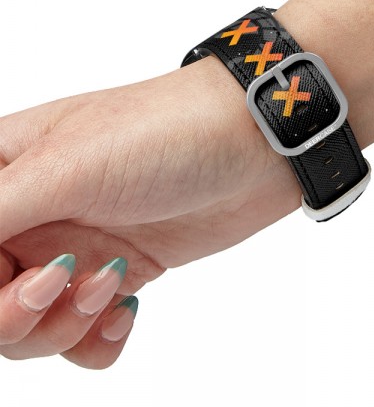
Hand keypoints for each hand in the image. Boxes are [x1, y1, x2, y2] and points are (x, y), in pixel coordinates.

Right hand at [0, 57, 298, 366]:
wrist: (253, 145)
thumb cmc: (164, 132)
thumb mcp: (65, 167)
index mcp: (6, 171)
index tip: (15, 274)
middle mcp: (35, 211)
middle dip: (13, 314)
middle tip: (58, 285)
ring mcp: (78, 243)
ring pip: (30, 325)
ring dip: (61, 325)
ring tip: (109, 286)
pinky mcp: (121, 269)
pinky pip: (84, 333)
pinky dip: (96, 338)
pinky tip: (125, 311)